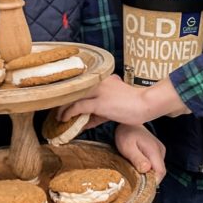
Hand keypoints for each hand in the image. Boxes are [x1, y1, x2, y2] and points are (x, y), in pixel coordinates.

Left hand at [61, 74, 189, 124]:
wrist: (146, 104)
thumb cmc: (133, 106)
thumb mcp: (113, 106)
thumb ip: (98, 112)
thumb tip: (84, 122)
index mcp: (102, 80)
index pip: (80, 87)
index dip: (69, 97)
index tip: (62, 106)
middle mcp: (98, 82)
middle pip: (74, 91)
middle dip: (63, 102)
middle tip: (56, 112)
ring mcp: (98, 91)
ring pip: (73, 98)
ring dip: (62, 109)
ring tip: (58, 118)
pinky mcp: (99, 102)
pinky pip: (78, 107)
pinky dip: (68, 113)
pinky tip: (64, 119)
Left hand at [115, 124, 165, 181]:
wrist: (127, 123)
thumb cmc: (126, 134)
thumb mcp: (127, 147)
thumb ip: (137, 159)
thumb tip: (147, 170)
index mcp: (154, 150)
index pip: (160, 172)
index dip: (152, 182)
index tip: (141, 185)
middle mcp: (160, 151)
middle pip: (160, 172)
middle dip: (149, 179)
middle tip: (135, 179)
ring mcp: (160, 150)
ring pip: (157, 168)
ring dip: (148, 173)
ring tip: (135, 171)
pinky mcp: (157, 151)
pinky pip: (155, 164)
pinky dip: (148, 168)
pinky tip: (138, 165)